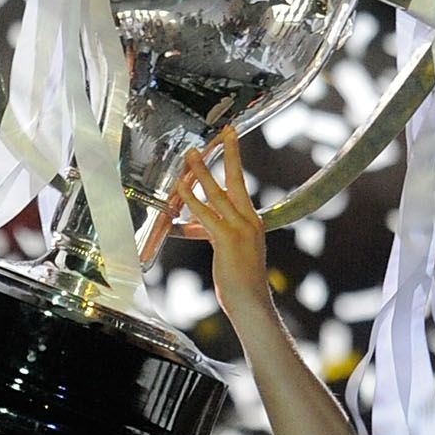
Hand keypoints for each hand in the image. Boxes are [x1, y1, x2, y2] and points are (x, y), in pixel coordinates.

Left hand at [174, 130, 271, 314]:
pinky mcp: (228, 240)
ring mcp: (240, 229)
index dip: (235, 162)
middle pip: (238, 179)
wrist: (251, 302)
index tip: (231, 140)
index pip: (241, 185)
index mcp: (252, 221)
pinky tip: (181, 190)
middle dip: (231, 153)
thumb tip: (197, 224)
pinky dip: (192, 201)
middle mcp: (249, 221)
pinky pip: (207, 215)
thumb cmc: (240, 281)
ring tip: (191, 155)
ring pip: (219, 193)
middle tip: (224, 132)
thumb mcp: (228, 251)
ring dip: (203, 172)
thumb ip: (214, 232)